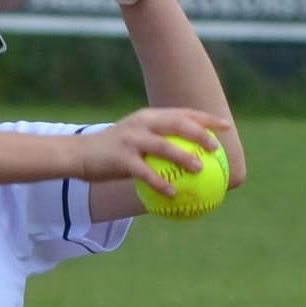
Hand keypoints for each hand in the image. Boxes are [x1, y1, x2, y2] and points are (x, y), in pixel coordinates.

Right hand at [71, 107, 232, 193]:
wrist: (80, 154)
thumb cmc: (113, 152)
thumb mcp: (135, 140)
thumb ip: (158, 144)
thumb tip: (188, 158)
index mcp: (148, 117)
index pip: (181, 113)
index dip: (205, 118)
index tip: (225, 126)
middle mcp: (141, 124)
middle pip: (176, 124)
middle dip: (199, 132)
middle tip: (215, 146)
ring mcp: (131, 140)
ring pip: (163, 146)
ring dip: (183, 156)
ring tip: (200, 168)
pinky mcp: (121, 158)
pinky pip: (145, 172)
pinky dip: (160, 182)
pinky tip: (173, 193)